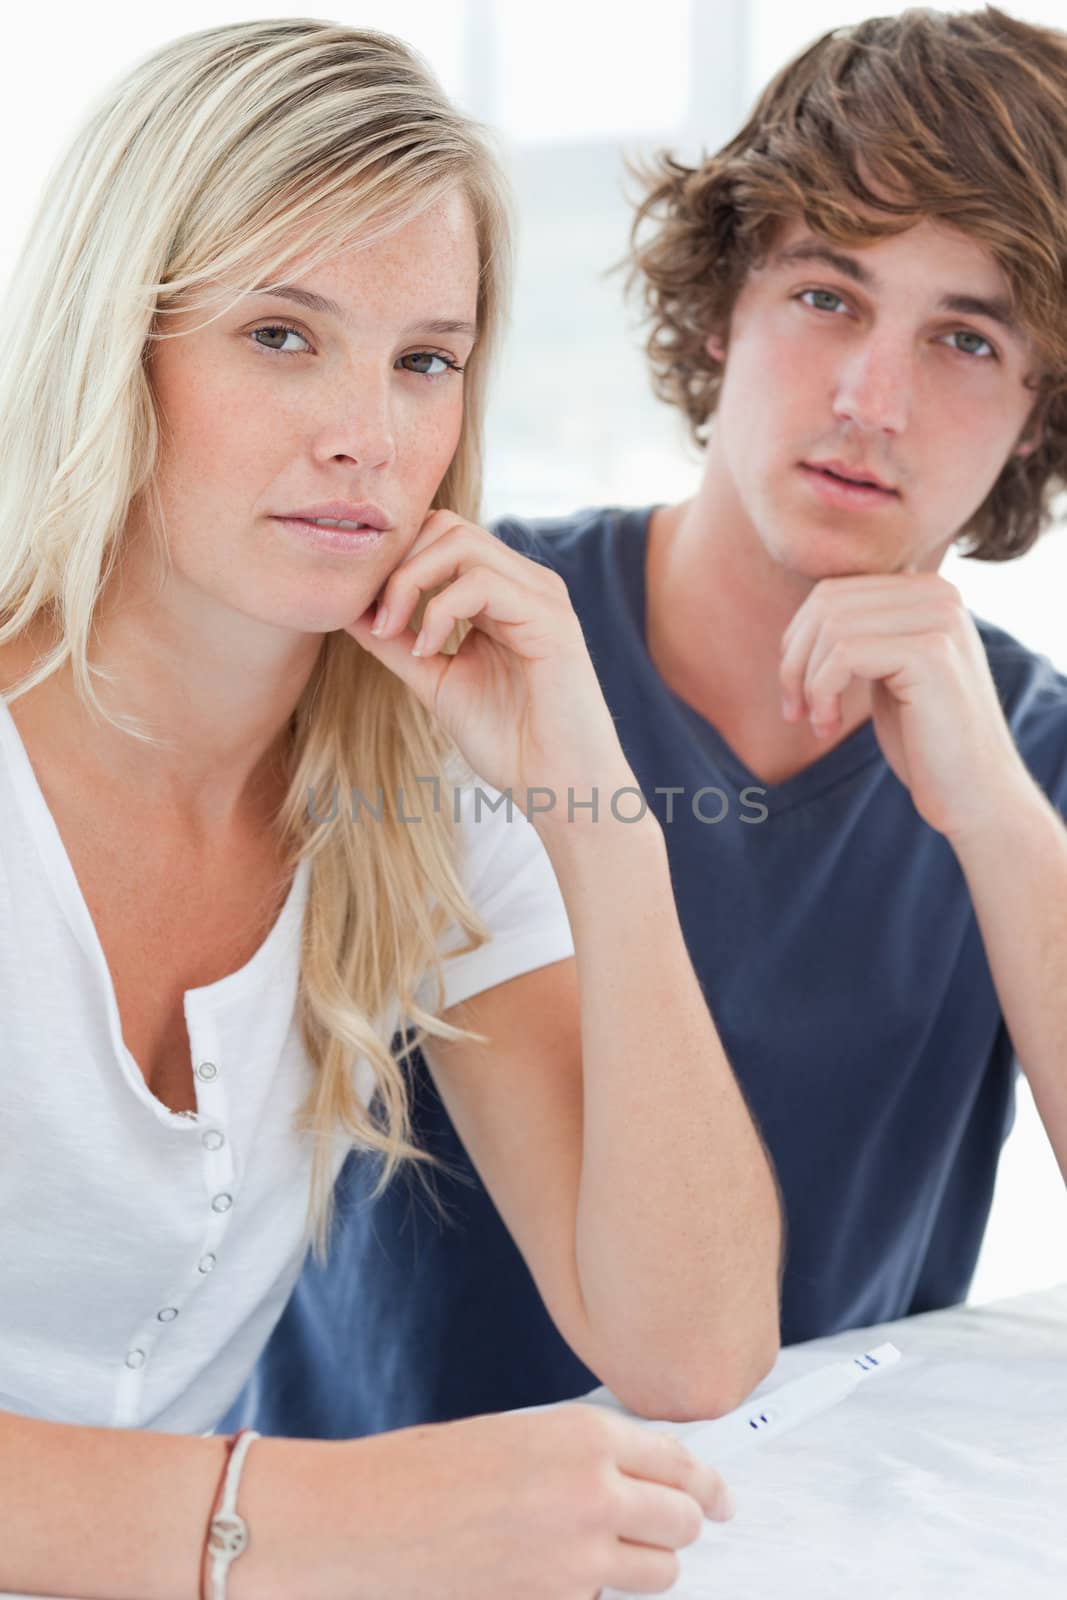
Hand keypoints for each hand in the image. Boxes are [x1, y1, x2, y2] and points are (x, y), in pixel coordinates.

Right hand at [334, 1402, 733, 1598]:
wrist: (367, 1524)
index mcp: (586, 1437)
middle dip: (681, 1525)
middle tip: (669, 1528)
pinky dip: (589, 1592)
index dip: (709, 1483)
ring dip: (645, 1565)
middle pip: (684, 1521)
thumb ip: (583, 1454)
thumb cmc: (426, 1472)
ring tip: (603, 1553)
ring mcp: (580, 1561)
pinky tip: (548, 1574)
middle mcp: (596, 1495)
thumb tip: (633, 1475)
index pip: (682, 1462)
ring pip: (659, 1573)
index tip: (721, 1496)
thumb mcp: (518, 1436)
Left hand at [345, 511, 634, 821]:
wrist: (558, 786)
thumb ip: (398, 643)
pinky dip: (439, 612)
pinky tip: (427, 651)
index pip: (440, 537)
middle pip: (446, 525)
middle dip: (398, 566)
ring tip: (394, 632)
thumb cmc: (508, 740)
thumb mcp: (436, 681)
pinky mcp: (551, 617)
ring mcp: (541, 595)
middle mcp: (525, 583)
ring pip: (461, 542)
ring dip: (411, 583)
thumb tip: (350, 610)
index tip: (366, 614)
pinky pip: (482, 583)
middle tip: (377, 621)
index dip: (395, 562)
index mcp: (502, 593)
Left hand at [778, 571, 1033, 840]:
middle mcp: (939, 593)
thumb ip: (863, 633)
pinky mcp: (931, 653)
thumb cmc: (924, 740)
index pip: (833, 590)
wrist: (975, 793)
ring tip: (816, 723)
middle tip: (794, 710)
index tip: (795, 691)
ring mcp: (939, 619)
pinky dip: (821, 693)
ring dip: (805, 681)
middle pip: (827, 602)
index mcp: (927, 592)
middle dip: (794, 659)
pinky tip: (829, 727)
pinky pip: (843, 654)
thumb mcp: (887, 672)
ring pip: (831, 627)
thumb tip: (813, 604)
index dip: (798, 640)